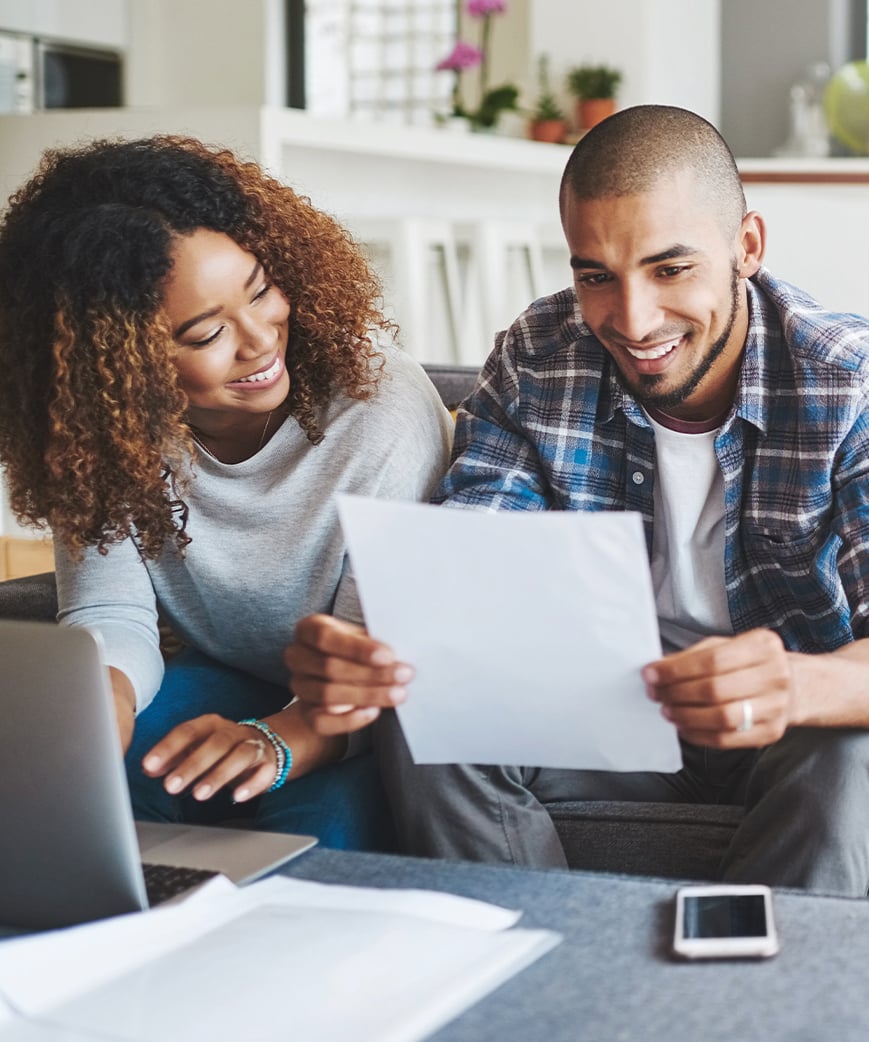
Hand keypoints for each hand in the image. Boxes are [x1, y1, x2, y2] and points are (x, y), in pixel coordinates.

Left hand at [142, 714, 278, 802]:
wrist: (267, 745)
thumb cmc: (223, 749)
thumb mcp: (197, 748)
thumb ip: (174, 757)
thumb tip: (148, 768)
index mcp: (212, 724)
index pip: (188, 731)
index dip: (168, 747)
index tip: (149, 765)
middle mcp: (234, 732)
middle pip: (215, 743)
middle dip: (192, 764)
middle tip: (170, 786)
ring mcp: (254, 747)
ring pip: (239, 756)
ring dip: (219, 775)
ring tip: (199, 795)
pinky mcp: (269, 764)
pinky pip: (264, 772)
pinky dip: (252, 784)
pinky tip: (237, 797)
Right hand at [285, 614, 412, 734]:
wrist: (342, 672)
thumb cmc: (356, 648)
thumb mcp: (363, 636)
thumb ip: (374, 643)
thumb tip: (396, 657)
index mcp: (308, 628)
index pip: (325, 637)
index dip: (357, 649)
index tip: (388, 656)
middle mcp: (296, 656)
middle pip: (329, 667)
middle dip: (371, 673)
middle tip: (404, 675)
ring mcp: (299, 685)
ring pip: (327, 694)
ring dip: (367, 695)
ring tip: (398, 694)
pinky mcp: (305, 713)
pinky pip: (321, 722)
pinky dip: (349, 720)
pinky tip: (374, 712)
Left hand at [643, 629, 793, 747]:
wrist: (797, 686)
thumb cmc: (751, 663)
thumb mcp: (727, 646)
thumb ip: (694, 656)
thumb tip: (657, 669)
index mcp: (763, 646)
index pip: (712, 660)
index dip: (676, 669)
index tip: (651, 674)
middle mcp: (775, 676)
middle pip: (715, 689)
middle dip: (677, 693)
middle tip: (655, 694)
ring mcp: (776, 707)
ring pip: (722, 717)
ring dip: (686, 716)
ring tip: (667, 710)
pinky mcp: (771, 732)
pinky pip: (728, 739)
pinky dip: (699, 734)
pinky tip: (683, 726)